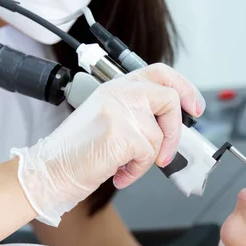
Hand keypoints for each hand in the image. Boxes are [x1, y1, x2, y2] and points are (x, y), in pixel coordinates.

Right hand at [11, 64, 205, 225]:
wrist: (50, 169)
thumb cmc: (77, 151)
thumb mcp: (109, 119)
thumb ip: (137, 113)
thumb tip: (170, 125)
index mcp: (116, 86)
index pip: (160, 72)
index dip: (184, 88)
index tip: (195, 108)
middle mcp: (118, 92)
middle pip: (169, 99)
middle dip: (174, 131)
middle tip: (166, 152)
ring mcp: (120, 110)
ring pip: (158, 136)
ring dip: (146, 160)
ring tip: (124, 165)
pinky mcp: (121, 133)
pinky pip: (148, 155)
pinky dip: (137, 171)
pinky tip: (119, 173)